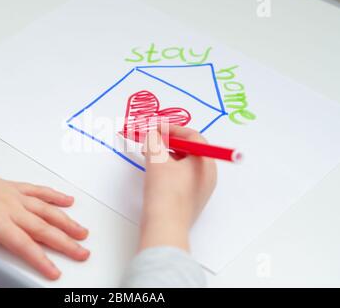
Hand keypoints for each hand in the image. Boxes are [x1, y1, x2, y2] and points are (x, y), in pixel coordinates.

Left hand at [0, 133, 88, 279]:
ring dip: (66, 221)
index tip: (54, 270)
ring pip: (46, 210)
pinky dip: (54, 196)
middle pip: (43, 228)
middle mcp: (9, 206)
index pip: (23, 244)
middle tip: (81, 252)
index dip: (40, 259)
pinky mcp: (14, 187)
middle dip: (65, 242)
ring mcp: (14, 195)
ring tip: (82, 231)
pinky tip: (67, 201)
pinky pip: (39, 191)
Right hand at [140, 124, 216, 251]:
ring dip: (165, 155)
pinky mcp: (189, 200)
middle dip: (167, 142)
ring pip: (183, 164)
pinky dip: (166, 169)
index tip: (155, 128)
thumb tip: (153, 133)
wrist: (164, 227)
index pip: (192, 137)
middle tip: (151, 140)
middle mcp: (207, 175)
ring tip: (148, 153)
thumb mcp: (157, 159)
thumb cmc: (165, 192)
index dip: (172, 129)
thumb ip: (154, 140)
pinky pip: (179, 177)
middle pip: (189, 150)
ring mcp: (199, 189)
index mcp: (206, 163)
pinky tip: (153, 171)